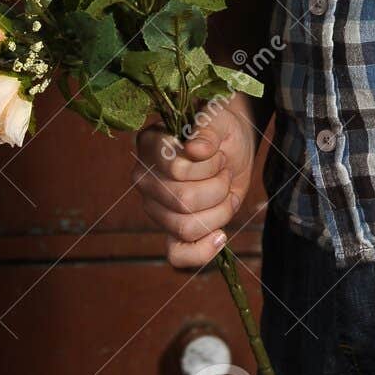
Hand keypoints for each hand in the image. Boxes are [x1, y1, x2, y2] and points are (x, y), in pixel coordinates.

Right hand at [131, 93, 258, 268]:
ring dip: (220, 209)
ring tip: (225, 190)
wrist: (231, 145)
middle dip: (218, 186)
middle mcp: (144, 178)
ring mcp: (154, 207)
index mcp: (149, 145)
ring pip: (187, 227)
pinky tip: (220, 235)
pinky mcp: (169, 229)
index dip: (208, 165)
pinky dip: (202, 251)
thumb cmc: (221, 130)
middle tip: (224, 170)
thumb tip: (195, 150)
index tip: (217, 152)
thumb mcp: (220, 119)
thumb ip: (207, 129)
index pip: (177, 170)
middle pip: (184, 201)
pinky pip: (177, 255)